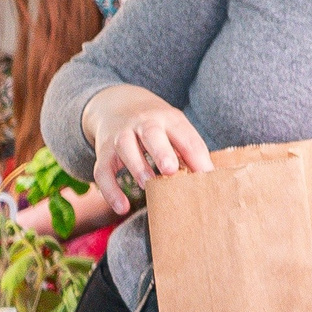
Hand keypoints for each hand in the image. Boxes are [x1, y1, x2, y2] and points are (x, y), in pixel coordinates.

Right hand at [80, 85, 214, 215]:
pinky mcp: (103, 151)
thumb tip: (209, 179)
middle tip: (170, 169)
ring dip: (137, 167)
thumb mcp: (175, 127)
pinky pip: (103, 170)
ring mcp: (121, 135)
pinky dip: (110, 190)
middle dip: (161, 151)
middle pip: (151, 133)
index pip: (184, 135)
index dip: (196, 155)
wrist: (117, 103)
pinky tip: (122, 208)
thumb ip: (189, 150)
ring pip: (126, 147)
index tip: (206, 175)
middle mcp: (143, 123)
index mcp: (168, 119)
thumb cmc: (156, 124)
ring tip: (147, 185)